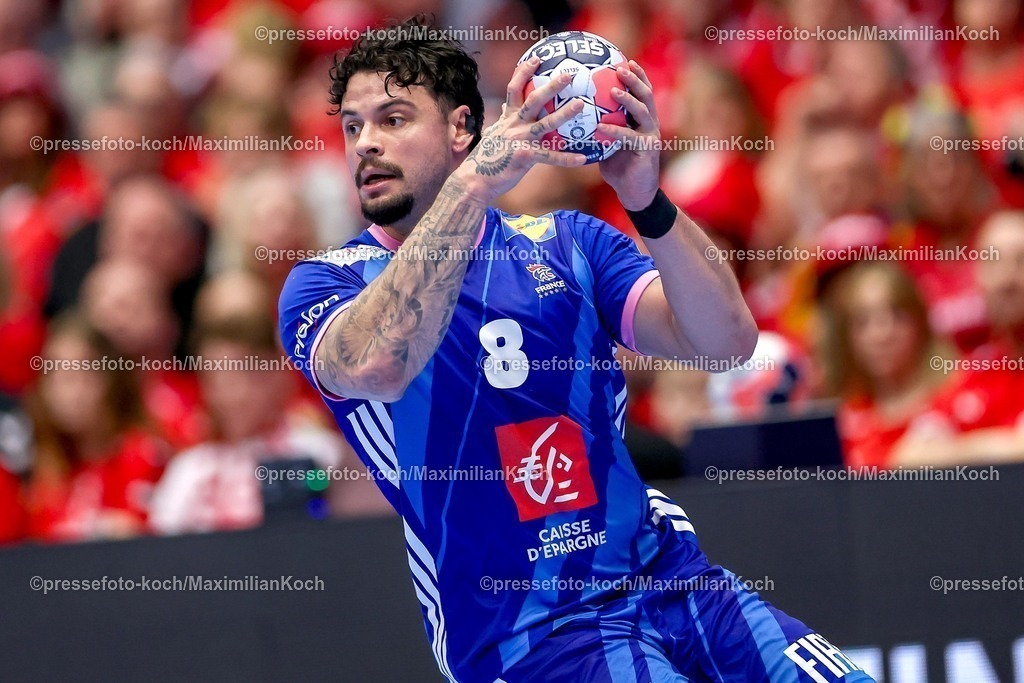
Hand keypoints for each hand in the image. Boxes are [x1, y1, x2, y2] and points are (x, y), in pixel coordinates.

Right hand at [454, 57, 587, 203]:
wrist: (475, 180)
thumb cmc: (486, 159)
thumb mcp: (493, 134)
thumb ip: (502, 120)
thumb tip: (504, 105)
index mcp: (507, 118)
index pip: (514, 89)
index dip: (525, 72)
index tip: (537, 59)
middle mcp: (514, 125)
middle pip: (534, 100)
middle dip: (551, 86)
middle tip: (568, 75)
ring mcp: (520, 140)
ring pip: (546, 124)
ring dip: (564, 113)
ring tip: (580, 104)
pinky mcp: (525, 157)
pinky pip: (550, 157)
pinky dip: (567, 158)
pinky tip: (582, 159)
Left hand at [597, 60, 660, 210]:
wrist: (634, 193)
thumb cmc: (618, 167)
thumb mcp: (607, 143)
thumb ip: (598, 127)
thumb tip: (574, 115)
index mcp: (641, 120)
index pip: (642, 92)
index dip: (636, 75)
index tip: (624, 60)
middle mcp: (649, 124)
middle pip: (646, 95)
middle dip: (635, 79)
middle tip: (620, 68)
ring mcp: (650, 136)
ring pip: (643, 112)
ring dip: (629, 100)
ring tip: (614, 91)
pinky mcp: (646, 151)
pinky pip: (630, 137)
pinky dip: (615, 131)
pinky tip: (601, 126)